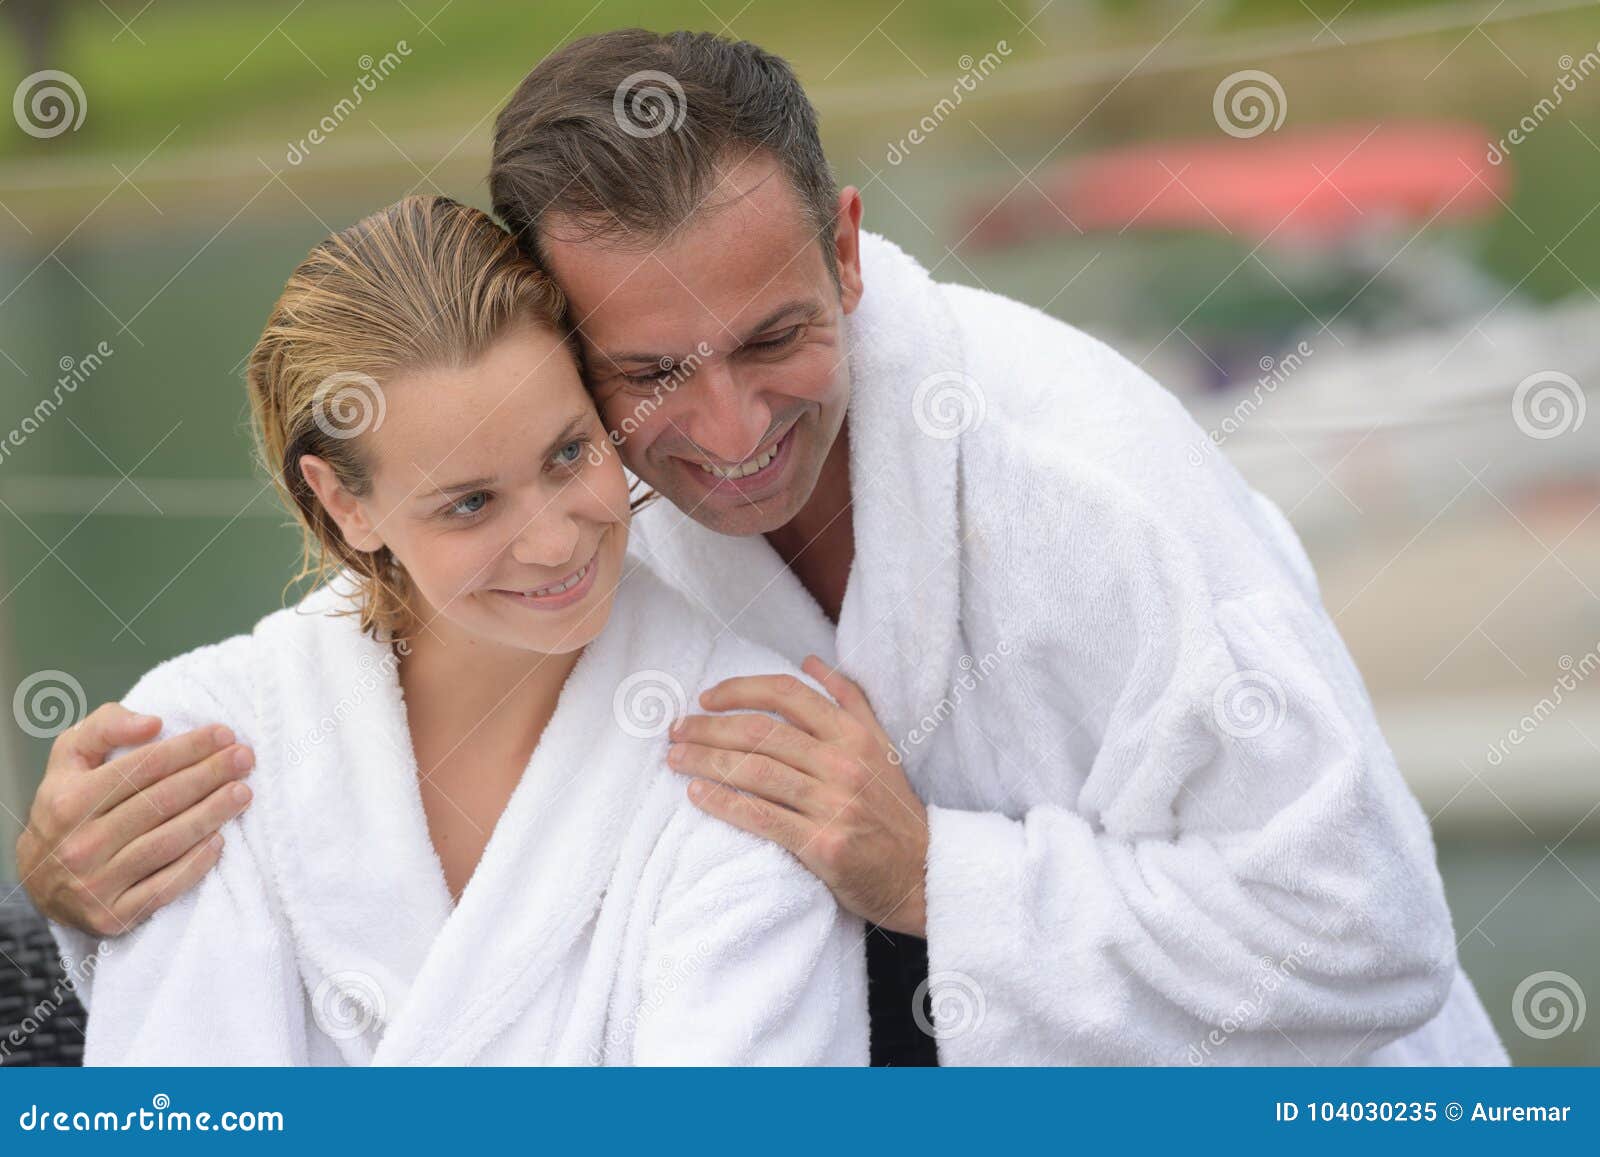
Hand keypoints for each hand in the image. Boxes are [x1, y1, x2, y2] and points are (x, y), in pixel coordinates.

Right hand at [14, 703, 253, 936]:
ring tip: (244, 792)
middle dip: (209, 775)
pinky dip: (196, 864)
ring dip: (212, 814)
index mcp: (69, 801)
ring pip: (167, 843)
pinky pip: (165, 888)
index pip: (142, 768)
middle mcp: (80, 844)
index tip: (224, 733)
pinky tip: (221, 841)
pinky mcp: (114, 917)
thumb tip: (153, 723)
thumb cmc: (67, 807)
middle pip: (160, 803)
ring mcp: (96, 884)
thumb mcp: (70, 758)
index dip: (188, 748)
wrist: (39, 879)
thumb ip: (104, 727)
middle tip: (245, 758)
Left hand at [666, 655, 928, 935]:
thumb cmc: (893, 808)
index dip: (741, 689)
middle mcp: (843, 763)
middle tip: (676, 730)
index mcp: (854, 734)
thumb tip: (809, 661)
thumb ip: (848, 699)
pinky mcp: (824, 845)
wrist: (922, 873)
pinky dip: (724, 803)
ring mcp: (834, 804)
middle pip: (761, 732)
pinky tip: (697, 795)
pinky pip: (762, 817)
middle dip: (709, 727)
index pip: (787, 694)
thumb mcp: (880, 745)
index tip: (707, 698)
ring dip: (706, 761)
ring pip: (755, 772)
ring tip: (675, 759)